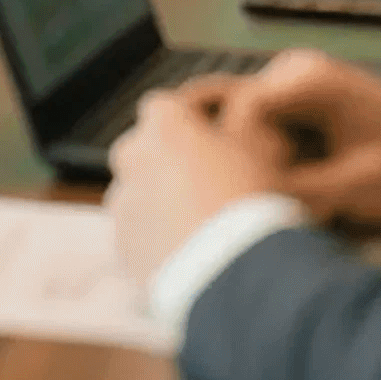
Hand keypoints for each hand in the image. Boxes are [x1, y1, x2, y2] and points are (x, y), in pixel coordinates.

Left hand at [106, 80, 297, 287]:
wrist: (230, 273)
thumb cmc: (249, 201)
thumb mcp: (259, 148)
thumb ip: (236, 130)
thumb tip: (234, 131)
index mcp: (162, 123)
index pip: (165, 106)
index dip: (189, 120)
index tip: (211, 137)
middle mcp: (132, 156)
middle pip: (144, 148)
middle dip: (167, 159)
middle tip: (203, 181)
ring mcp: (122, 203)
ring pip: (138, 193)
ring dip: (157, 201)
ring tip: (196, 224)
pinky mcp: (121, 246)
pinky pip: (135, 233)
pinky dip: (152, 238)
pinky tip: (184, 252)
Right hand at [207, 51, 380, 224]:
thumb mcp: (355, 187)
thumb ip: (297, 191)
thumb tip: (246, 206)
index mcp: (306, 80)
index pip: (242, 112)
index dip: (247, 158)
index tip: (276, 193)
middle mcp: (292, 70)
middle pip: (238, 114)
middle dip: (251, 159)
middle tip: (286, 195)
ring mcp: (295, 82)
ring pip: (248, 124)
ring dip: (262, 160)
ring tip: (297, 191)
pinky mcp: (301, 100)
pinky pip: (267, 127)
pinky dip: (274, 158)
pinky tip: (300, 184)